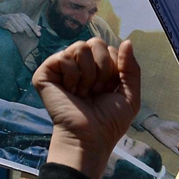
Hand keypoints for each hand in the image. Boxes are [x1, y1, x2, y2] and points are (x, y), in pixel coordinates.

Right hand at [0, 11, 39, 36]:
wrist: (1, 20)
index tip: (39, 35)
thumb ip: (31, 25)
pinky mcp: (6, 22)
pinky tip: (12, 31)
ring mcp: (11, 19)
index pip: (31, 23)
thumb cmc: (14, 22)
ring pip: (20, 30)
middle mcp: (17, 16)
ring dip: (20, 32)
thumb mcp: (23, 22)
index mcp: (23, 15)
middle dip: (30, 33)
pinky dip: (14, 31)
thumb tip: (40, 28)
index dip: (35, 29)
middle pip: (26, 27)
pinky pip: (13, 30)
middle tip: (31, 37)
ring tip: (18, 31)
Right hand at [33, 37, 142, 178]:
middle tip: (97, 91)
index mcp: (99, 68)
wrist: (90, 137)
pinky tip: (70, 91)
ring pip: (80, 46)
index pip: (110, 49)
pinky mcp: (46, 72)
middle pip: (95, 43)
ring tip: (83, 92)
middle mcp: (80, 65)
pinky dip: (72, 76)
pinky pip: (63, 56)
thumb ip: (132, 68)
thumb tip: (128, 42)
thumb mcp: (130, 95)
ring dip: (88, 74)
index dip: (114, 69)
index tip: (110, 90)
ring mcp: (62, 67)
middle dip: (103, 68)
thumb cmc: (109, 121)